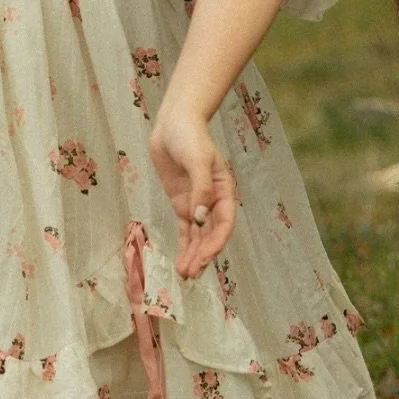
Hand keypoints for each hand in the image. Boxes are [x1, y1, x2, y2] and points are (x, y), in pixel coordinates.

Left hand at [149, 103, 235, 276]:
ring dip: (193, 255)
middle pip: (211, 234)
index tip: (204, 257)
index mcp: (224, 190)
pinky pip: (185, 229)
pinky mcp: (181, 202)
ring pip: (198, 236)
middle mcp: (213, 201)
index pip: (224, 223)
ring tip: (186, 275)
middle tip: (191, 274)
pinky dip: (184, 245)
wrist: (174, 123)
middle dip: (202, 255)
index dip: (216, 242)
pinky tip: (181, 261)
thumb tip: (199, 218)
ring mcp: (197, 203)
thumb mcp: (198, 160)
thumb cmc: (190, 137)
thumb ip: (200, 190)